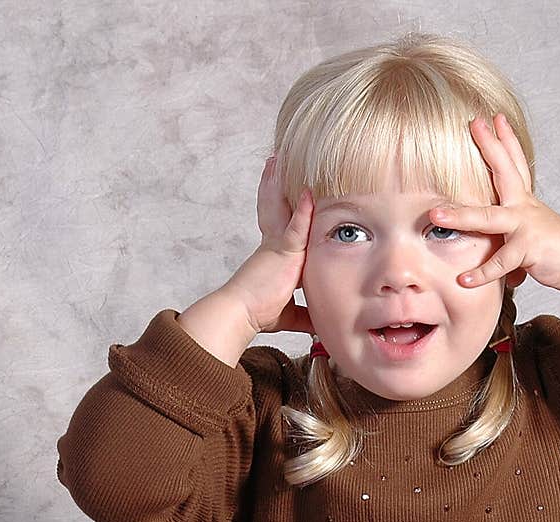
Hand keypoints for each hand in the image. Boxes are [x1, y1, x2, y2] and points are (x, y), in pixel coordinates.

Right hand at [223, 154, 315, 335]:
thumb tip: (319, 326)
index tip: (287, 192)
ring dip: (283, 182)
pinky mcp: (282, 251)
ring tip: (284, 157)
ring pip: (283, 207)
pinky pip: (296, 226)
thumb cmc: (258, 313)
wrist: (240, 312)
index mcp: (274, 256)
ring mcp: (277, 245)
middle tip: (276, 161)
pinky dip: (304, 209)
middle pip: (275, 206)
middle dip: (275, 184)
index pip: (279, 225)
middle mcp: (273, 245)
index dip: (281, 207)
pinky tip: (310, 192)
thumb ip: (304, 314)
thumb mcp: (288, 313)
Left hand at [430, 114, 559, 293]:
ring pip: (489, 218)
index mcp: (526, 203)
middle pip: (505, 172)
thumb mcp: (535, 234)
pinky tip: (463, 279)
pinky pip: (500, 262)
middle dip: (489, 147)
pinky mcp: (528, 250)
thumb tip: (501, 246)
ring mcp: (526, 227)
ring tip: (436, 215)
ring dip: (461, 216)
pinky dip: (481, 273)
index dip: (505, 140)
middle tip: (474, 123)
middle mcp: (525, 209)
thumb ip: (513, 235)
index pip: (515, 165)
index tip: (494, 117)